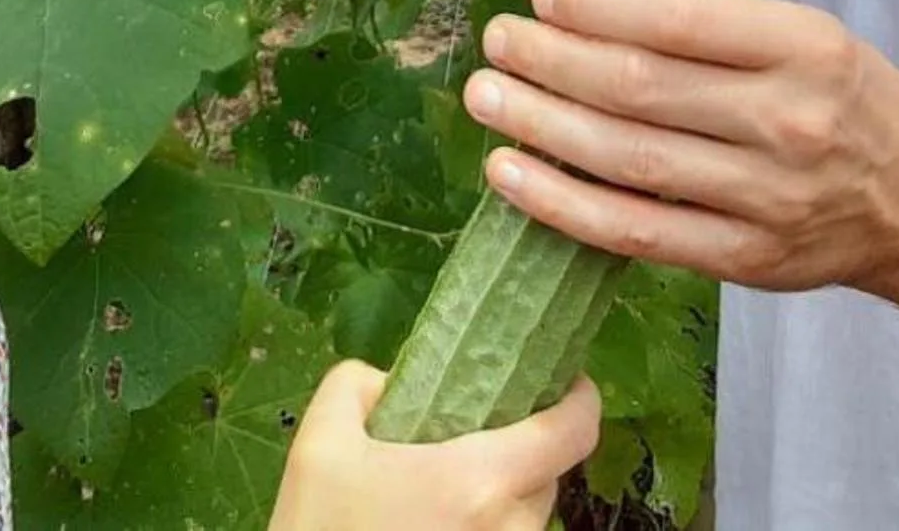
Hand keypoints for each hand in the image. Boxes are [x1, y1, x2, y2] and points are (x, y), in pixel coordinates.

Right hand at [267, 362, 599, 530]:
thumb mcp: (319, 445)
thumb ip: (356, 387)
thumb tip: (386, 381)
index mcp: (482, 481)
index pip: (574, 432)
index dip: (579, 399)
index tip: (563, 381)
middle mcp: (510, 528)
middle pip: (547, 474)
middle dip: (520, 448)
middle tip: (472, 432)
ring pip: (526, 516)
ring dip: (499, 496)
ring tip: (442, 489)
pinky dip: (485, 528)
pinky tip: (434, 523)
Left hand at [462, 0, 898, 300]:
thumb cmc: (843, 98)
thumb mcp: (801, 32)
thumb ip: (706, 17)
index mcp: (805, 47)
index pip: (677, 20)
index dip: (595, 5)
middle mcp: (786, 122)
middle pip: (639, 88)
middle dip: (552, 60)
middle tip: (498, 40)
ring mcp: (764, 199)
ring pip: (626, 159)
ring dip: (540, 126)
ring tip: (487, 97)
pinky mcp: (742, 259)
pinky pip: (634, 232)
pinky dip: (563, 204)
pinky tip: (511, 174)